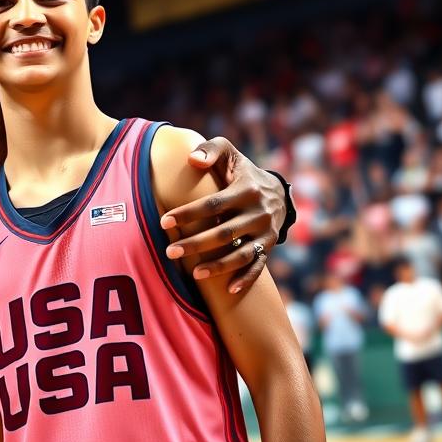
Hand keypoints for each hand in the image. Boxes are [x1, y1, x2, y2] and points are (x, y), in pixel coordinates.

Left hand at [160, 136, 285, 293]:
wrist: (277, 190)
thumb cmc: (240, 170)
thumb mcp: (228, 152)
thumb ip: (210, 150)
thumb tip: (192, 159)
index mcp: (246, 189)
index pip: (213, 204)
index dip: (188, 214)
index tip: (164, 222)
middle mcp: (259, 212)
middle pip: (224, 233)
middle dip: (196, 244)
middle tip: (170, 252)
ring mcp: (266, 232)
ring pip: (241, 253)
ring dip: (218, 266)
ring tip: (193, 274)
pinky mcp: (270, 246)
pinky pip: (259, 266)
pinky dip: (246, 279)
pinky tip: (229, 291)